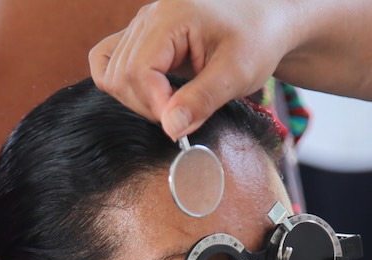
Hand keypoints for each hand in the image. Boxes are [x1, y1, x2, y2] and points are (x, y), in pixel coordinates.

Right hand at [89, 0, 295, 138]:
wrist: (264, 22)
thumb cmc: (256, 40)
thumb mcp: (237, 73)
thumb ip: (202, 100)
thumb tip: (170, 129)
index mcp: (171, 17)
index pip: (138, 70)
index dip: (156, 104)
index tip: (182, 122)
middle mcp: (148, 17)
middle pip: (120, 75)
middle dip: (148, 106)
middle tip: (182, 115)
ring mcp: (140, 26)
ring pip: (110, 72)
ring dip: (136, 99)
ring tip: (172, 104)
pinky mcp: (140, 37)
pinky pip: (107, 61)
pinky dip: (122, 85)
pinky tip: (153, 94)